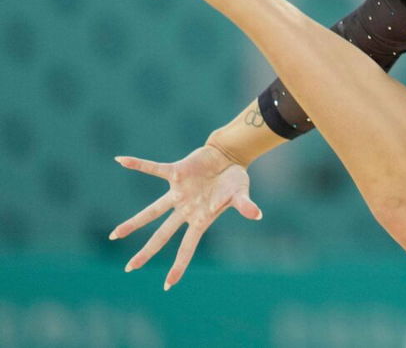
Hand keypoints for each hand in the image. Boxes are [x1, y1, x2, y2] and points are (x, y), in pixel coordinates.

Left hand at [109, 146, 261, 290]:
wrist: (229, 156)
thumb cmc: (235, 179)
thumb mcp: (241, 194)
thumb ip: (245, 206)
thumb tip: (256, 214)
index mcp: (200, 219)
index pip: (187, 248)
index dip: (178, 266)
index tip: (168, 285)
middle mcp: (185, 210)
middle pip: (162, 235)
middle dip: (146, 252)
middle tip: (129, 268)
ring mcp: (178, 193)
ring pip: (151, 211)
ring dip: (133, 223)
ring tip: (114, 235)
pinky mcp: (176, 173)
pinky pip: (154, 169)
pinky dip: (139, 165)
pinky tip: (120, 160)